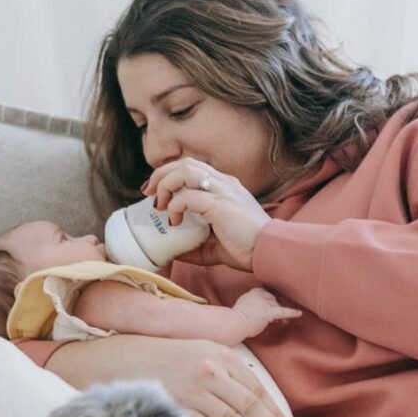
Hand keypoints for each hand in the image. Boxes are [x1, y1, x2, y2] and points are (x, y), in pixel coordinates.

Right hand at [46, 335, 297, 416]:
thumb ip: (224, 373)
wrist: (114, 358)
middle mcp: (209, 369)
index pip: (256, 388)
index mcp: (219, 354)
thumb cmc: (158, 358)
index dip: (274, 412)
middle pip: (249, 405)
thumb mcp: (196, 353)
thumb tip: (251, 407)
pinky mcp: (175, 403)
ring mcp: (192, 388)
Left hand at [144, 159, 271, 271]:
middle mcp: (223, 183)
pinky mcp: (220, 205)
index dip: (168, 174)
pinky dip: (175, 205)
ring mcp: (222, 191)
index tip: (154, 192)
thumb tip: (172, 253)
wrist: (269, 252)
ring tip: (159, 205)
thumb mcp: (214, 246)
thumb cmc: (247, 249)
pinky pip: (188, 196)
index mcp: (224, 187)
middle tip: (148, 193)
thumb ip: (194, 246)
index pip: (192, 167)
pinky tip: (175, 220)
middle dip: (160, 175)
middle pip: (184, 163)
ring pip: (185, 171)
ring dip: (165, 185)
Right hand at [233, 288, 301, 336]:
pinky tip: (299, 314)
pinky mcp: (269, 312)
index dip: (270, 303)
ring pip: (277, 307)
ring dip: (280, 315)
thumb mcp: (245, 304)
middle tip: (276, 319)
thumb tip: (266, 309)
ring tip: (282, 322)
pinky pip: (283, 311)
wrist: (233, 323)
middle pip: (274, 300)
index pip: (267, 294)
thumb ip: (255, 303)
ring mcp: (265, 302)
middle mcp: (260, 294)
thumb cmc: (237, 318)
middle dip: (275, 308)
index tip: (269, 308)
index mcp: (254, 291)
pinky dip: (292, 312)